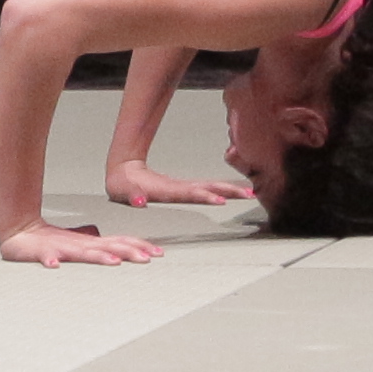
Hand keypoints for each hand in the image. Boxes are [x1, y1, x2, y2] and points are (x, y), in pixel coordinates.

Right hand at [0, 220, 163, 267]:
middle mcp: (80, 244)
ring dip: (98, 256)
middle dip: (128, 252)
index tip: (158, 253)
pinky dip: (49, 260)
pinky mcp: (41, 253)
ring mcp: (61, 248)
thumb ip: (98, 248)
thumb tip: (119, 252)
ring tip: (112, 262)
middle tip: (146, 259)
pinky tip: (53, 265)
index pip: (120, 242)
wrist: (19, 232)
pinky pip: (44, 257)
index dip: (139, 246)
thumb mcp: (80, 247)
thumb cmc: (50, 243)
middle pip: (108, 246)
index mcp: (90, 243)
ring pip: (82, 253)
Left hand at [105, 156, 249, 206]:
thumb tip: (139, 201)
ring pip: (211, 186)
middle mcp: (178, 188)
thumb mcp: (123, 191)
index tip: (220, 199)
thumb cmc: (123, 184)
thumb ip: (133, 196)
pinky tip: (233, 193)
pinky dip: (222, 190)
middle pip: (208, 187)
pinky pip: (207, 189)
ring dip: (230, 189)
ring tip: (249, 192)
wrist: (124, 170)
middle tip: (248, 194)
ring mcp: (182, 187)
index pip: (190, 193)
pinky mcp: (183, 190)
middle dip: (228, 190)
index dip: (205, 196)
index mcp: (168, 190)